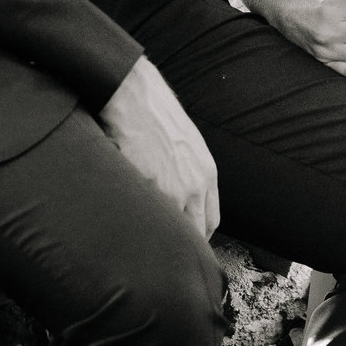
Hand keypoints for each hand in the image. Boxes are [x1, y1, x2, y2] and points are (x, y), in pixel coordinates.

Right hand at [99, 56, 219, 238]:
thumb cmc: (157, 115)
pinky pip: (148, 216)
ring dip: (162, 235)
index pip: (212, 220)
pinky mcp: (146, 186)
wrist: (134, 95)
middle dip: (183, 243)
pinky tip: (133, 222)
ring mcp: (171, 188)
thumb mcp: (187, 143)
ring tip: (149, 239)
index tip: (188, 240)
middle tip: (168, 250)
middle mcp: (195, 185)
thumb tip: (185, 196)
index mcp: (207, 173)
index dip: (199, 234)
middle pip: (196, 232)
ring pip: (173, 229)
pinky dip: (142, 223)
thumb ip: (191, 172)